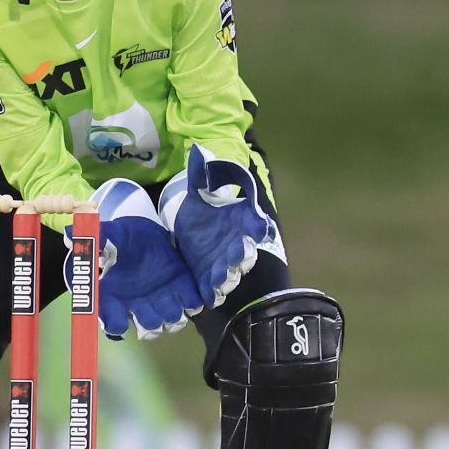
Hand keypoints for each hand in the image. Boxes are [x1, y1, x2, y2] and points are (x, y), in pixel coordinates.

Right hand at [92, 178, 201, 339]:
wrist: (148, 230)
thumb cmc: (124, 236)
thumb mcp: (110, 234)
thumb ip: (95, 238)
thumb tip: (69, 234)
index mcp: (117, 296)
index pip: (112, 323)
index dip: (115, 325)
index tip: (118, 319)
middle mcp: (139, 304)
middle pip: (149, 328)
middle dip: (152, 321)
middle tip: (152, 305)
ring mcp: (162, 300)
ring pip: (171, 321)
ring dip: (173, 315)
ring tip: (171, 299)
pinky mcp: (183, 290)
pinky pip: (192, 305)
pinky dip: (192, 302)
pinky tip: (187, 292)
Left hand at [158, 144, 282, 308]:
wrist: (188, 238)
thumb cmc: (203, 214)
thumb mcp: (198, 193)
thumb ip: (200, 175)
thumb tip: (199, 150)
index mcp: (242, 222)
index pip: (257, 223)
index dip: (259, 225)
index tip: (260, 226)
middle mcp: (238, 245)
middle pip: (245, 252)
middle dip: (244, 254)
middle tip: (242, 252)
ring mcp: (223, 266)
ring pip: (231, 274)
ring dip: (228, 276)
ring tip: (223, 277)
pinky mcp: (208, 282)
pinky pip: (213, 291)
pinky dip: (212, 294)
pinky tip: (208, 298)